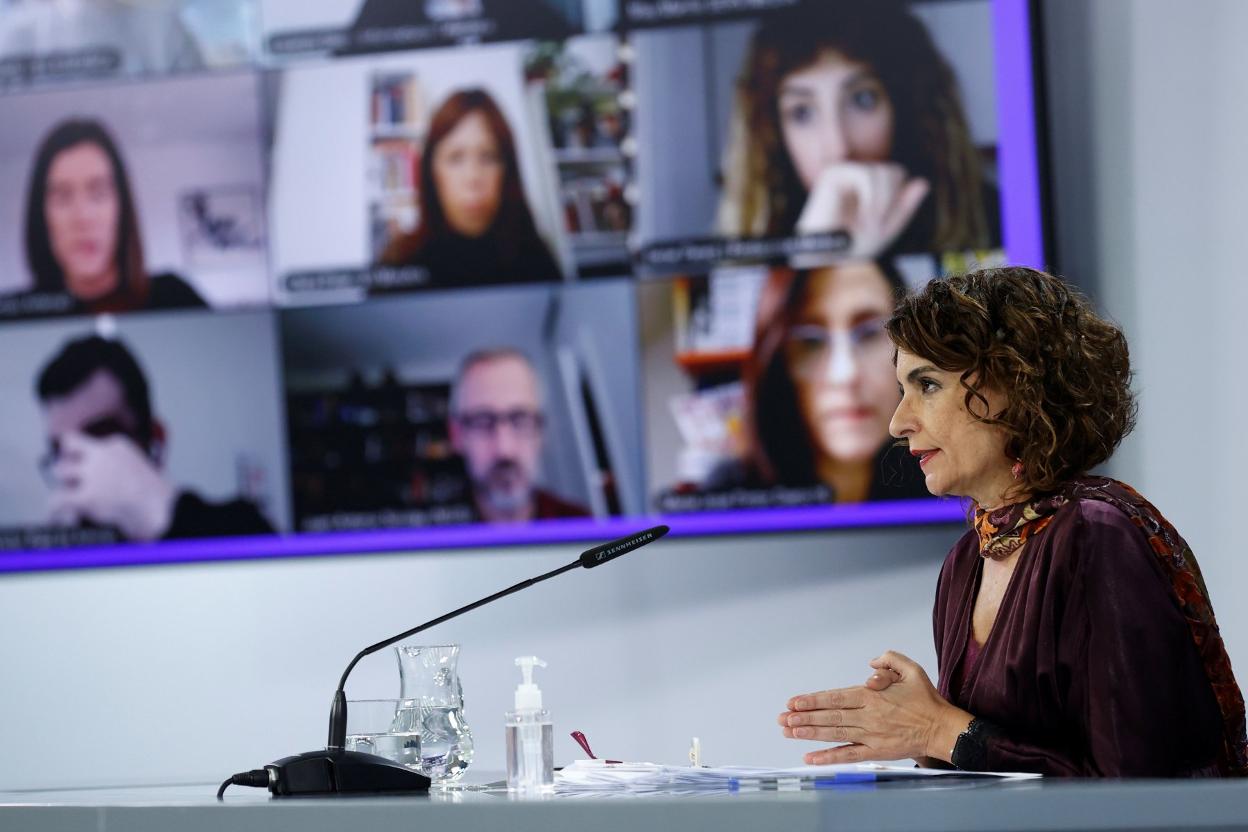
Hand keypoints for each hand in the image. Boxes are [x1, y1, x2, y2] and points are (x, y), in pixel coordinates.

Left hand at [47, 432, 176, 540]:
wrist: (162, 510)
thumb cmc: (158, 495)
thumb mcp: (139, 467)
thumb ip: (118, 466)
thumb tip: (101, 479)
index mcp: (117, 444)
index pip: (86, 440)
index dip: (80, 454)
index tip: (78, 461)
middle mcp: (102, 454)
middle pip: (67, 450)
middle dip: (67, 466)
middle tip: (70, 479)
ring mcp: (93, 474)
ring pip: (59, 471)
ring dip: (62, 483)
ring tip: (67, 496)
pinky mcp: (86, 496)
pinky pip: (58, 499)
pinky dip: (55, 508)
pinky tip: (56, 514)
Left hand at [777, 650, 971, 764]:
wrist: (942, 728)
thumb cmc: (925, 698)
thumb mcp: (911, 669)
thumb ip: (889, 660)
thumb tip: (870, 662)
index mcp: (872, 696)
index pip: (835, 697)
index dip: (812, 700)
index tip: (793, 702)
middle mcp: (868, 716)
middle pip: (830, 717)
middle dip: (803, 717)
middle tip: (782, 718)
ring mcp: (871, 736)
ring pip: (835, 734)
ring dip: (810, 733)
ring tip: (789, 732)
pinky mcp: (876, 751)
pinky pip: (848, 755)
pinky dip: (829, 757)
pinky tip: (811, 758)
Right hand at [795, 162, 929, 259]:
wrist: (823, 257)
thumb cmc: (850, 247)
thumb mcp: (887, 228)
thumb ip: (905, 206)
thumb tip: (923, 182)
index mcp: (867, 186)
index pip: (898, 175)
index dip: (899, 199)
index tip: (884, 224)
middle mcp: (855, 175)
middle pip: (893, 170)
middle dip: (891, 200)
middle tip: (876, 227)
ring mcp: (844, 172)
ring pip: (882, 171)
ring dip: (882, 201)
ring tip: (869, 224)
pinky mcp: (833, 173)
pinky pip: (867, 174)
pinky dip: (872, 197)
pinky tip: (862, 216)